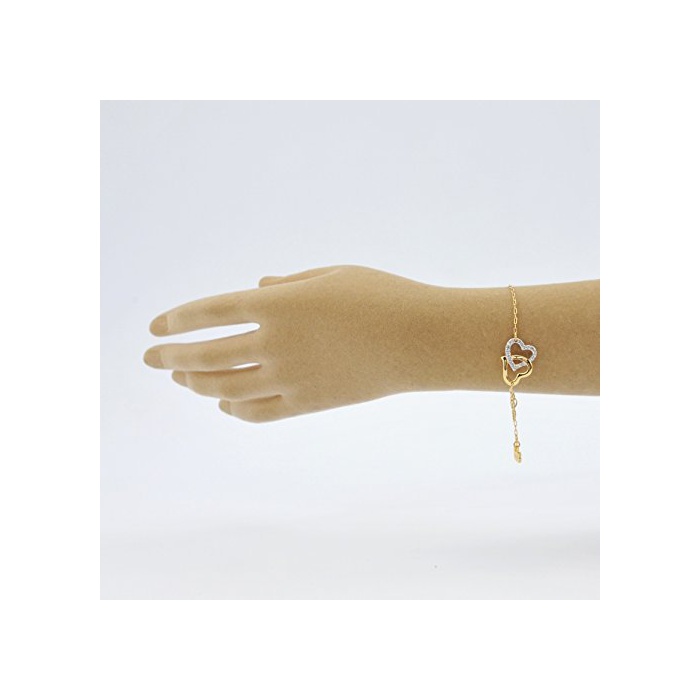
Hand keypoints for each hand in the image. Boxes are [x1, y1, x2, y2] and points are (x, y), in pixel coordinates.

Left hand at [144, 265, 447, 421]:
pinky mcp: (307, 403)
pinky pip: (259, 412)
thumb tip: (257, 290)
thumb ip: (288, 284)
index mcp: (278, 305)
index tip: (155, 328)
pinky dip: (234, 409)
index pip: (210, 313)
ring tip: (182, 380)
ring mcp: (289, 377)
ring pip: (226, 387)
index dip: (178, 320)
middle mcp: (275, 343)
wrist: (420, 341)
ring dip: (198, 383)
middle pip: (207, 355)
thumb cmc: (381, 296)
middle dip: (171, 357)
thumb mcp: (331, 276)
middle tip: (150, 359)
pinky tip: (224, 404)